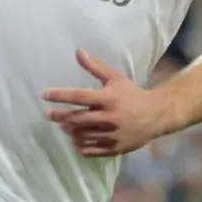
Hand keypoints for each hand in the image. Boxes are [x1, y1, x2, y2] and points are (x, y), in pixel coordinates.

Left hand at [42, 50, 174, 157]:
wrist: (156, 115)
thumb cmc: (132, 94)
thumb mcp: (115, 78)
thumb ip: (95, 67)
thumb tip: (77, 51)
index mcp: (108, 98)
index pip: (79, 96)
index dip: (60, 95)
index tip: (44, 94)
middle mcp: (109, 117)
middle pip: (76, 118)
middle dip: (59, 116)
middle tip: (49, 115)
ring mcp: (112, 135)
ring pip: (82, 135)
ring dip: (69, 131)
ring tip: (64, 126)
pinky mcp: (115, 148)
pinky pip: (91, 150)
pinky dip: (81, 146)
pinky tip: (76, 140)